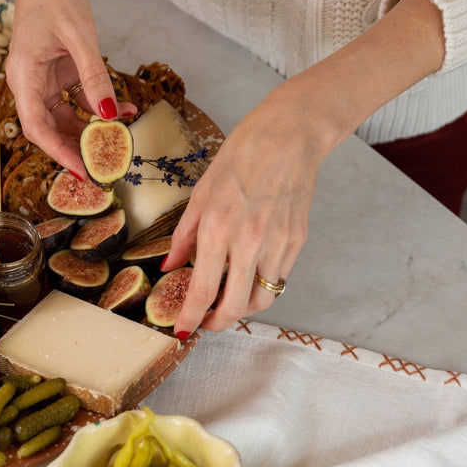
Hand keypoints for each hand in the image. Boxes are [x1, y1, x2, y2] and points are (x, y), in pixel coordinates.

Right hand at [5, 0, 135, 178]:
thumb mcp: (81, 38)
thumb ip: (95, 78)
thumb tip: (110, 115)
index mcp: (23, 76)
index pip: (36, 128)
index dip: (58, 153)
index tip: (82, 171)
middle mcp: (28, 83)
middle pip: (49, 129)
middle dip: (75, 149)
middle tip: (104, 168)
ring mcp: (42, 81)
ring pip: (64, 118)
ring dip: (90, 130)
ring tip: (119, 141)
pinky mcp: (57, 75)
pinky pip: (76, 100)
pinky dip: (97, 107)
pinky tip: (123, 110)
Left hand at [160, 0, 445, 336]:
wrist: (289, 136)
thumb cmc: (241, 156)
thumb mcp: (200, 192)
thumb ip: (184, 234)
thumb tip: (169, 265)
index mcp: (218, 229)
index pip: (202, 290)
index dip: (191, 317)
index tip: (183, 329)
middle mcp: (249, 242)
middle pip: (235, 306)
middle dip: (217, 322)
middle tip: (206, 322)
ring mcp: (278, 244)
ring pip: (261, 299)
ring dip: (242, 309)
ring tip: (227, 303)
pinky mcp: (297, 241)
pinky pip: (278, 279)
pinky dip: (262, 286)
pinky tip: (248, 278)